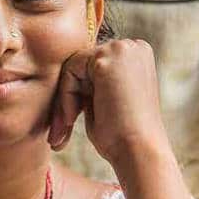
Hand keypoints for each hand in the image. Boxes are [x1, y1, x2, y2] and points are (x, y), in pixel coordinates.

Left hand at [47, 39, 170, 163]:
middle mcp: (132, 46)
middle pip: (80, 64)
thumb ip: (90, 83)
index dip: (78, 95)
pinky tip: (72, 118)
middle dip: (67, 97)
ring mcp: (122, 49)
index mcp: (136, 56)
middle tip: (59, 132)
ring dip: (65, 99)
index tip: (69, 124)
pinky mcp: (107, 58)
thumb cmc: (123, 135)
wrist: (139, 151)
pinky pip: (70, 71)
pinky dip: (66, 96)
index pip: (92, 66)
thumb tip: (64, 75)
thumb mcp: (106, 101)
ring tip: (65, 129)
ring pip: (72, 67)